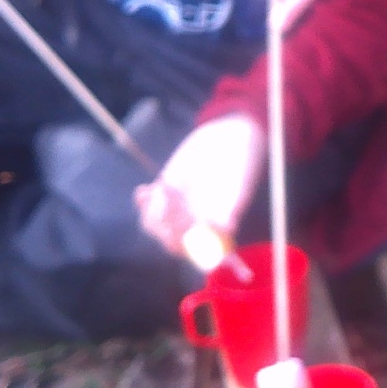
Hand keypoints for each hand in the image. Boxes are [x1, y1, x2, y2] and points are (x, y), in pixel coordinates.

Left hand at [134, 114, 265, 257]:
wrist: (230, 135)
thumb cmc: (243, 159)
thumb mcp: (242, 181)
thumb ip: (233, 205)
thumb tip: (227, 229)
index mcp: (217, 227)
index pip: (199, 252)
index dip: (188, 248)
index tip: (187, 232)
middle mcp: (196, 223)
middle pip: (173, 242)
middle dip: (167, 229)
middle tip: (171, 203)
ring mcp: (178, 208)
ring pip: (156, 226)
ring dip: (153, 214)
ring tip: (161, 189)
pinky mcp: (165, 191)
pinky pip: (147, 206)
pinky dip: (143, 202)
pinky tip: (145, 190)